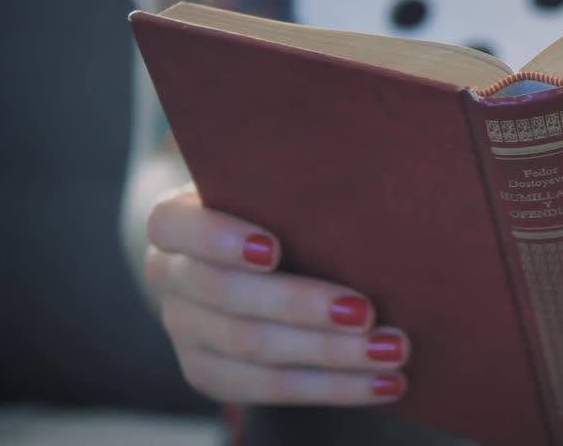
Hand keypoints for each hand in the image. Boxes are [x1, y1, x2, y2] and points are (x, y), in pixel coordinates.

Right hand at [144, 184, 407, 404]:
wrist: (251, 255)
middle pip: (227, 297)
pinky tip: (385, 383)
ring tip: (391, 351)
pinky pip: (271, 389)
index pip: (174, 226)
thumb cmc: (279, 206)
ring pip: (253, 350)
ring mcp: (186, 330)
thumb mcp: (276, 187)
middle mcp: (171, 277)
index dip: (218, 239)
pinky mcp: (211, 373)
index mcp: (176, 220)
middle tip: (366, 312)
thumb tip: (364, 173)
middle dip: (300, 307)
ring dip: (330, 354)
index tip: (272, 249)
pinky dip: (334, 387)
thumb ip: (300, 184)